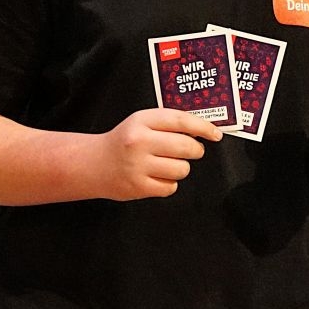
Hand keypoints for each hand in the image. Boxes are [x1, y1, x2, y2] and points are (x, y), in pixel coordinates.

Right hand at [88, 108, 220, 200]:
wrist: (94, 164)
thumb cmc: (124, 142)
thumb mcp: (141, 122)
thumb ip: (168, 123)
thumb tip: (201, 131)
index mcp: (142, 121)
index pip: (181, 121)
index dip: (203, 127)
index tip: (215, 134)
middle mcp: (139, 142)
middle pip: (186, 147)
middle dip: (196, 150)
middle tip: (192, 151)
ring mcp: (138, 166)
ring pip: (182, 169)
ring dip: (181, 168)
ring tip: (168, 164)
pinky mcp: (138, 187)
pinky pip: (171, 187)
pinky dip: (169, 183)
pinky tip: (157, 176)